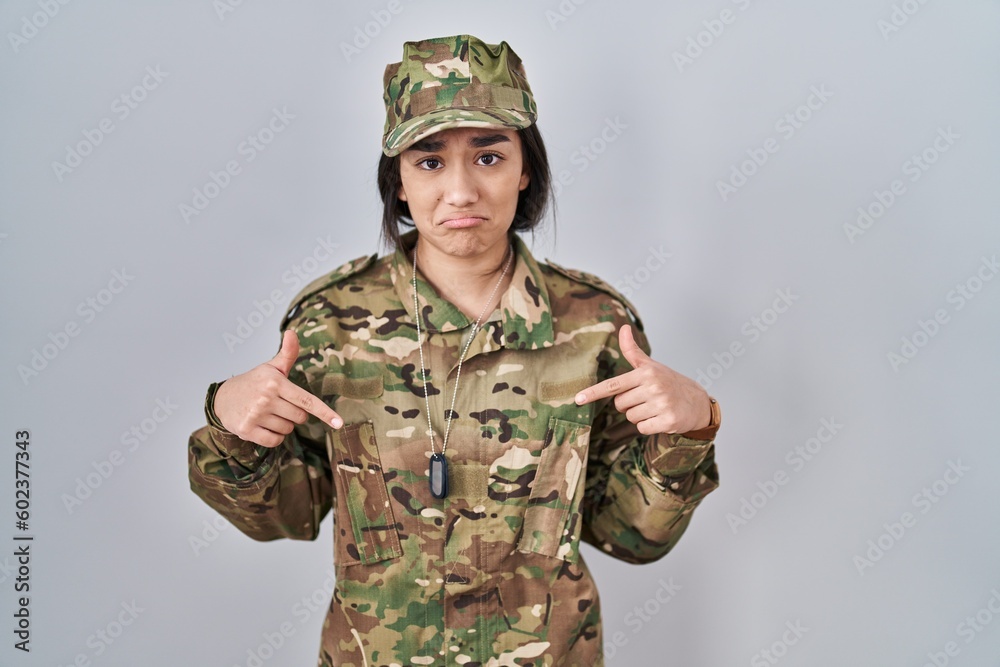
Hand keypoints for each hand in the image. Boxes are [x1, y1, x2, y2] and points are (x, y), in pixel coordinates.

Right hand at [213, 329, 343, 446]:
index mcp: (276, 383)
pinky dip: (273, 437)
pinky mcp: (247, 430)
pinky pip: (274, 441)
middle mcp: (266, 398)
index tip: (339, 423)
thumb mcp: (271, 368)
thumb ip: (287, 354)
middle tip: (279, 405)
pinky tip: (263, 426)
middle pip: (300, 417)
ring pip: (287, 430)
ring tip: (268, 414)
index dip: (325, 412)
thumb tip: (292, 332)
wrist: (222, 398)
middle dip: (295, 414)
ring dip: (282, 425)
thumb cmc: (254, 382)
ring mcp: (256, 415)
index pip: (307, 400)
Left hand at [575, 324, 711, 435]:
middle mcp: (653, 387)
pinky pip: (642, 428)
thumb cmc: (669, 382)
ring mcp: (661, 404)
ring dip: (639, 415)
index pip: (613, 385)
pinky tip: (660, 418)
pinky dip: (648, 426)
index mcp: (645, 373)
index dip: (594, 392)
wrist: (697, 402)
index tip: (578, 399)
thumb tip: (623, 328)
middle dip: (628, 404)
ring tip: (655, 407)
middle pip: (620, 404)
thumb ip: (633, 350)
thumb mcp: (651, 366)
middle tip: (645, 398)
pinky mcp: (667, 421)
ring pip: (630, 417)